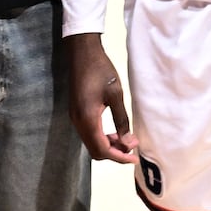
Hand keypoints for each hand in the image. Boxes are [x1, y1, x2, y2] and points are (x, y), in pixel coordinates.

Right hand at [66, 32, 137, 163]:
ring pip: (91, 142)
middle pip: (95, 150)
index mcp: (88, 119)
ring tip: (126, 139)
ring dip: (108, 145)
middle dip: (114, 153)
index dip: (119, 157)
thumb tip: (128, 142)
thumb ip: (122, 120)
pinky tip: (114, 131)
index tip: (134, 157)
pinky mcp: (76, 112)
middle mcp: (78, 122)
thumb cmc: (101, 70)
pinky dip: (101, 137)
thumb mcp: (116, 95)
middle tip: (132, 148)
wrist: (82, 53)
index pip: (102, 149)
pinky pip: (88, 133)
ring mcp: (75, 117)